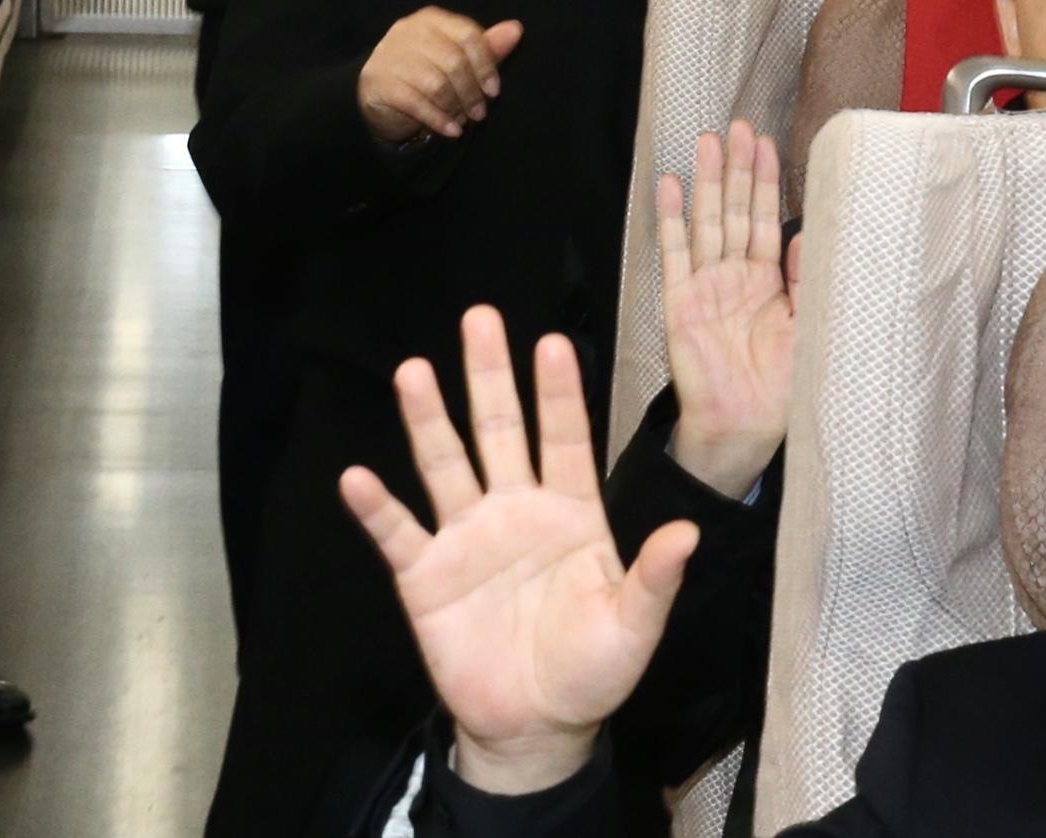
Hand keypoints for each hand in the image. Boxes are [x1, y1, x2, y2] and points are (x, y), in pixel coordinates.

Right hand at [339, 310, 694, 799]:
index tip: (552, 342)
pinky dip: (377, 508)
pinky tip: (358, 478)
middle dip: (490, 377)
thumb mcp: (633, 629)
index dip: (559, 394)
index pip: (566, 439)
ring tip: (414, 371)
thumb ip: (654, 579)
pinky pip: (399, 534)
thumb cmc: (592, 673)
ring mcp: (468, 540)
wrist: (536, 728)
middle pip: (501, 432)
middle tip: (480, 318)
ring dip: (429, 420)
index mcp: (571, 515)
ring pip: (446, 466)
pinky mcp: (427, 578)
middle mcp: (516, 512)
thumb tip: (688, 533)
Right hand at [360, 10, 525, 146]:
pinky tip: (451, 131)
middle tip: (480, 113)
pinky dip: (439, 119)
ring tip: (466, 121)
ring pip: (435, 83)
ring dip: (456, 107)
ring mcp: (389, 55)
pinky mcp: (378, 81)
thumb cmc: (425, 74)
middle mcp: (407, 31)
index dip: (486, 65)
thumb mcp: (457, 60)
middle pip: (453, 60)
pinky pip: (416, 103)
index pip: (468, 34)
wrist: (379, 95)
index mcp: (431, 19)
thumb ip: (486, 47)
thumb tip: (516, 29)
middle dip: (472, 91)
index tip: (494, 91)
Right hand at [657, 124, 798, 498]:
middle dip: (736, 168)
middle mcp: (734, 277)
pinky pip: (674, 254)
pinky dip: (670, 220)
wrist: (742, 428)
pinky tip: (669, 187)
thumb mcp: (807, 330)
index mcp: (766, 282)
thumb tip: (803, 235)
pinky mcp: (679, 303)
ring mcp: (705, 287)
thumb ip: (804, 283)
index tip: (769, 143)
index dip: (766, 182)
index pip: (765, 219)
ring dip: (705, 182)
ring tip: (707, 141)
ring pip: (706, 222)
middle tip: (738, 126)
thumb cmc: (780, 389)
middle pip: (734, 210)